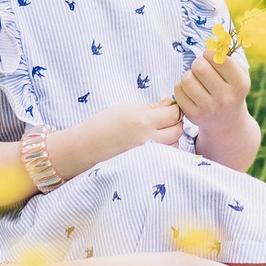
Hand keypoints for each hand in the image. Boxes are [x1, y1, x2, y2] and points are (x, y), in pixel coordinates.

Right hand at [56, 97, 181, 178]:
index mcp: (144, 121)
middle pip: (178, 130)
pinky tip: (156, 142)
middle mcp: (149, 139)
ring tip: (159, 130)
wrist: (88, 146)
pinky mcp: (147, 162)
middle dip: (176, 121)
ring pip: (175, 144)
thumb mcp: (127, 108)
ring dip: (172, 136)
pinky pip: (166, 155)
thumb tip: (169, 102)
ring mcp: (149, 153)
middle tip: (167, 117)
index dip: (175, 108)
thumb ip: (151, 107)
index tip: (170, 106)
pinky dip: (167, 147)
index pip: (173, 114)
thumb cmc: (104, 123)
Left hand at [172, 50, 250, 125]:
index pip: (218, 58)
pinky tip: (191, 91)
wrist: (227, 123)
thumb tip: (214, 42)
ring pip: (186, 78)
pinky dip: (182, 86)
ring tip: (196, 80)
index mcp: (240, 84)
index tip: (210, 57)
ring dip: (189, 75)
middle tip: (201, 68)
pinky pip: (178, 90)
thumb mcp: (239, 74)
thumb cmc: (231, 90)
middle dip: (198, 63)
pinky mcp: (193, 115)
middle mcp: (226, 98)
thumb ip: (229, 55)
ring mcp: (209, 108)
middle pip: (200, 67)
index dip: (210, 53)